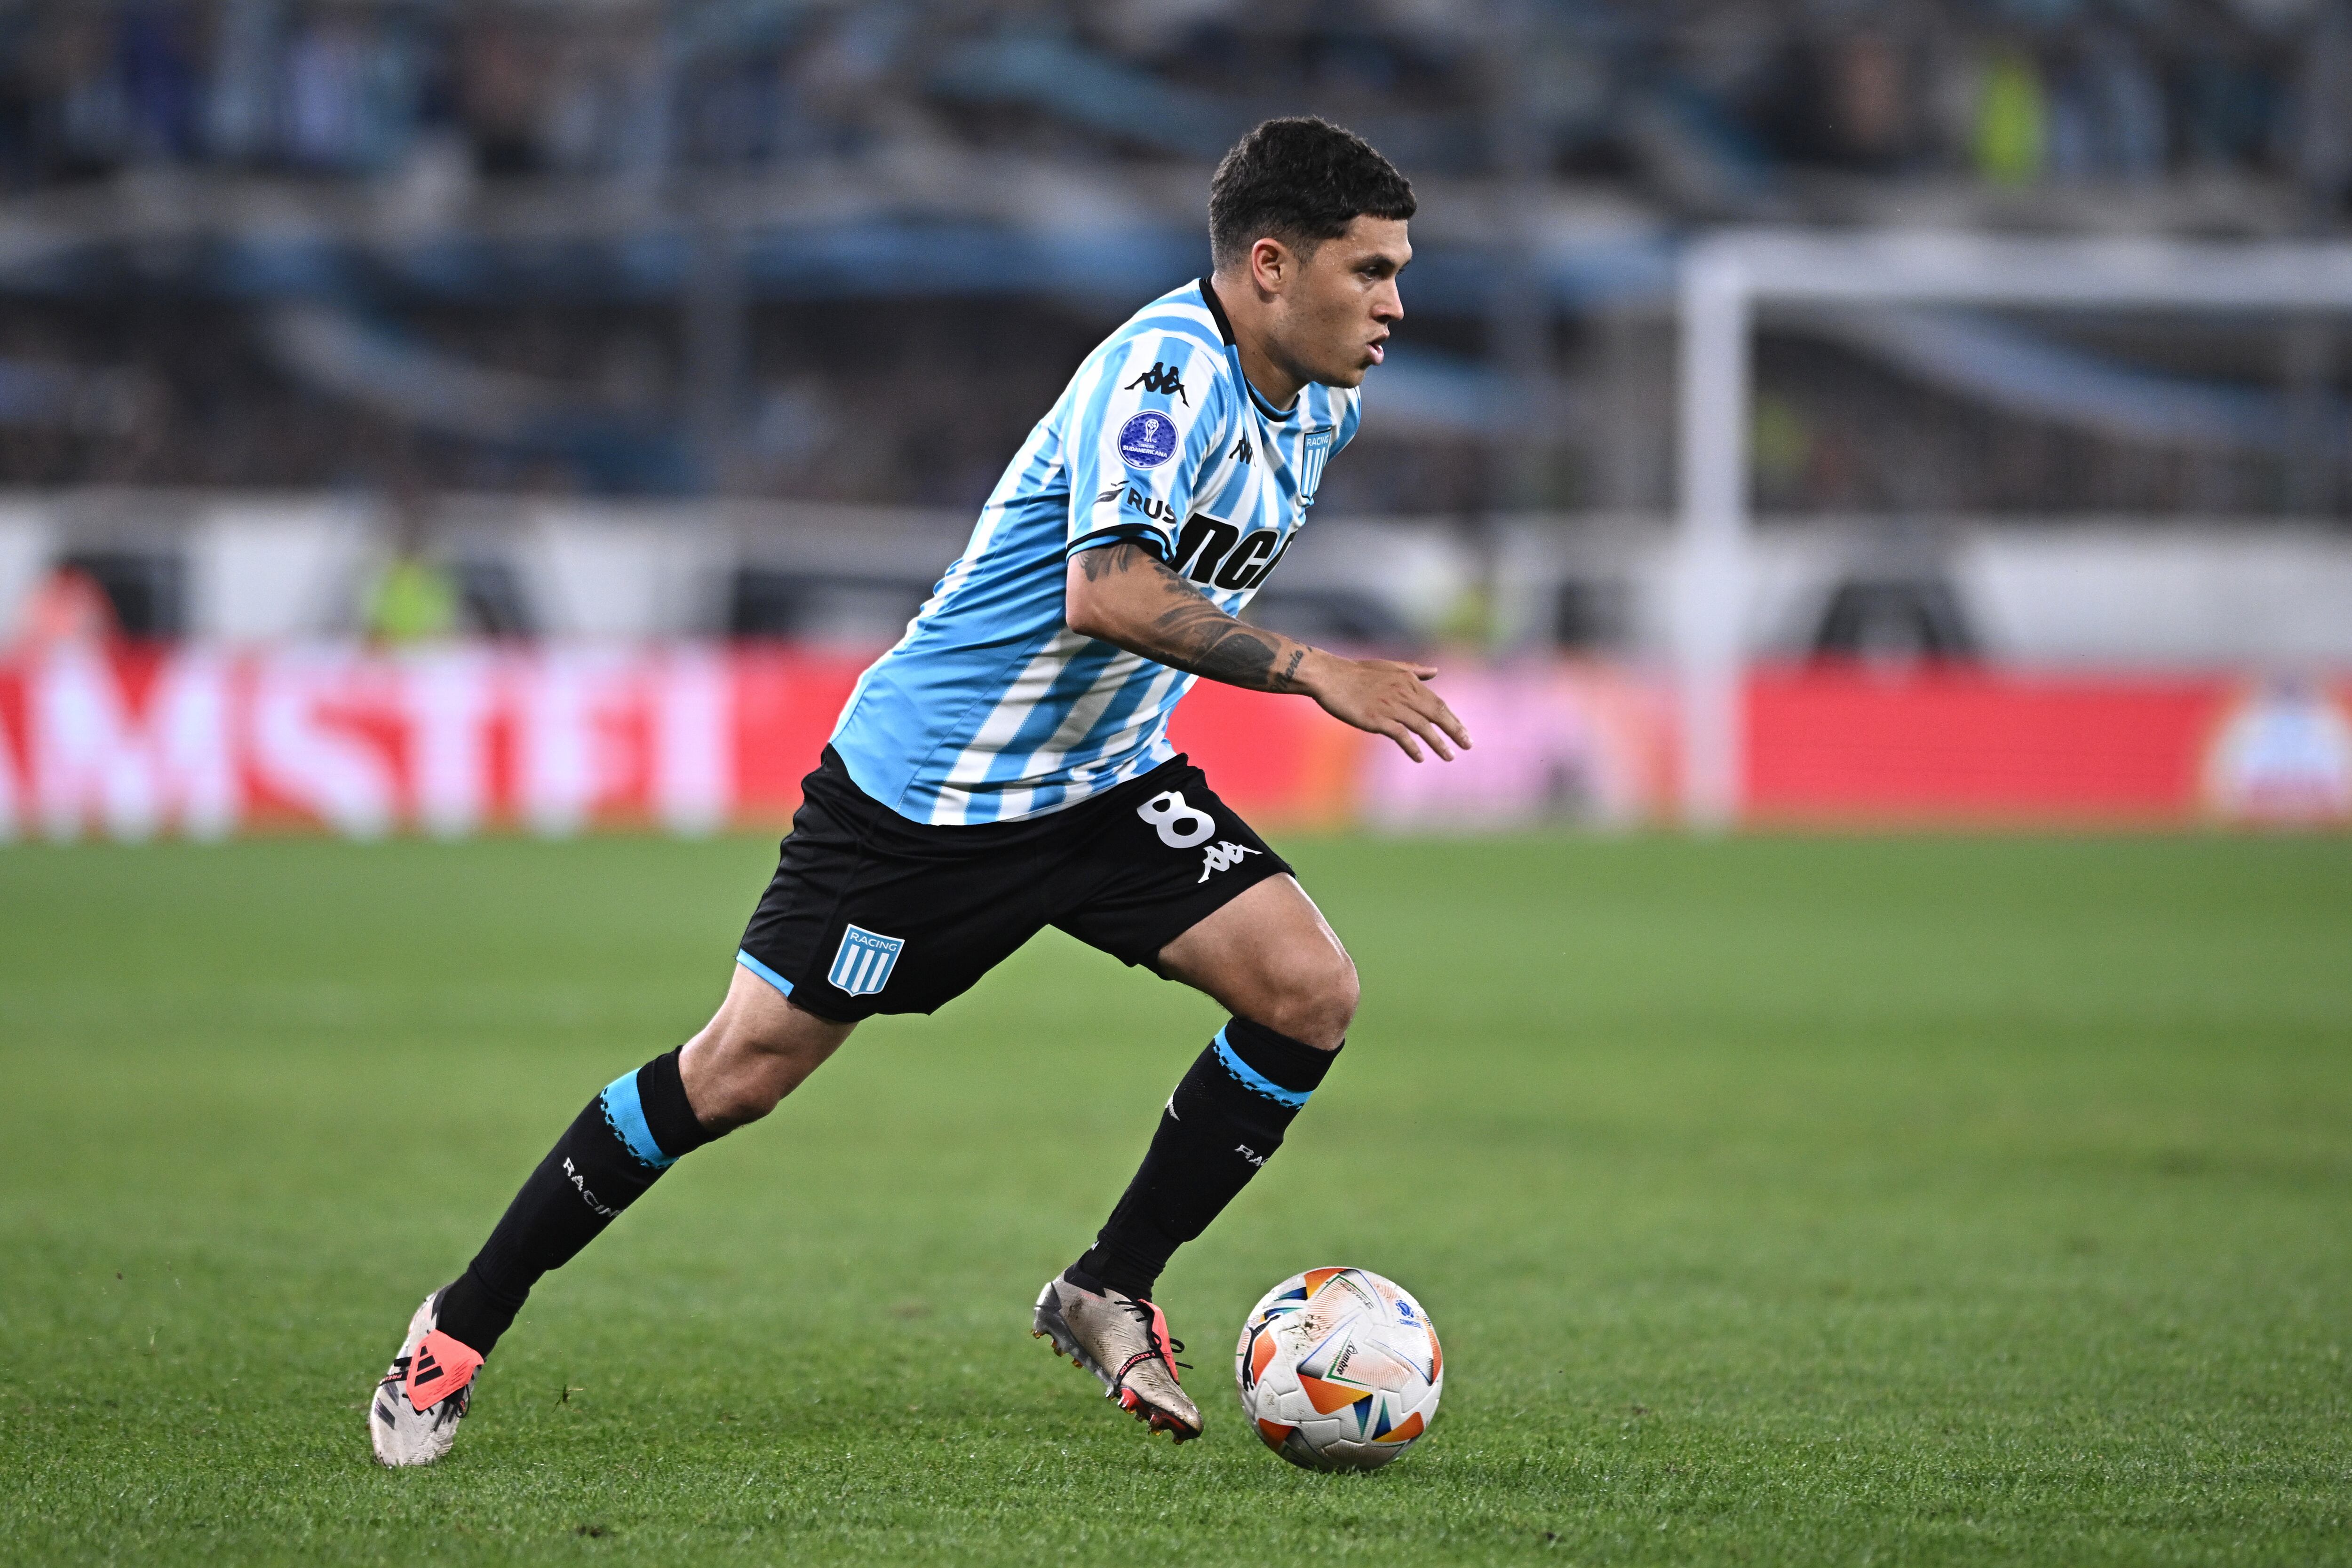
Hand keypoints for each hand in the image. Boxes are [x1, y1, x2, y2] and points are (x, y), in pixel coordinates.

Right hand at [1298, 650, 1471, 762]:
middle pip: (1436, 714)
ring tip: (1450, 756)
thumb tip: (1436, 671)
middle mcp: (1404, 693)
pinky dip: (1412, 746)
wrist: (1330, 677)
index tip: (1464, 733)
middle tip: (1468, 745)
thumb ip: (1415, 670)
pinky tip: (1420, 757)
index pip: (1438, 703)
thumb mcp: (1390, 666)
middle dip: (1455, 730)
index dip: (1453, 719)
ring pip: (1422, 726)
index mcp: (1409, 681)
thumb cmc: (1357, 672)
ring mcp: (1391, 706)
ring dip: (1438, 742)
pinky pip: (1401, 735)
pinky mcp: (1377, 718)